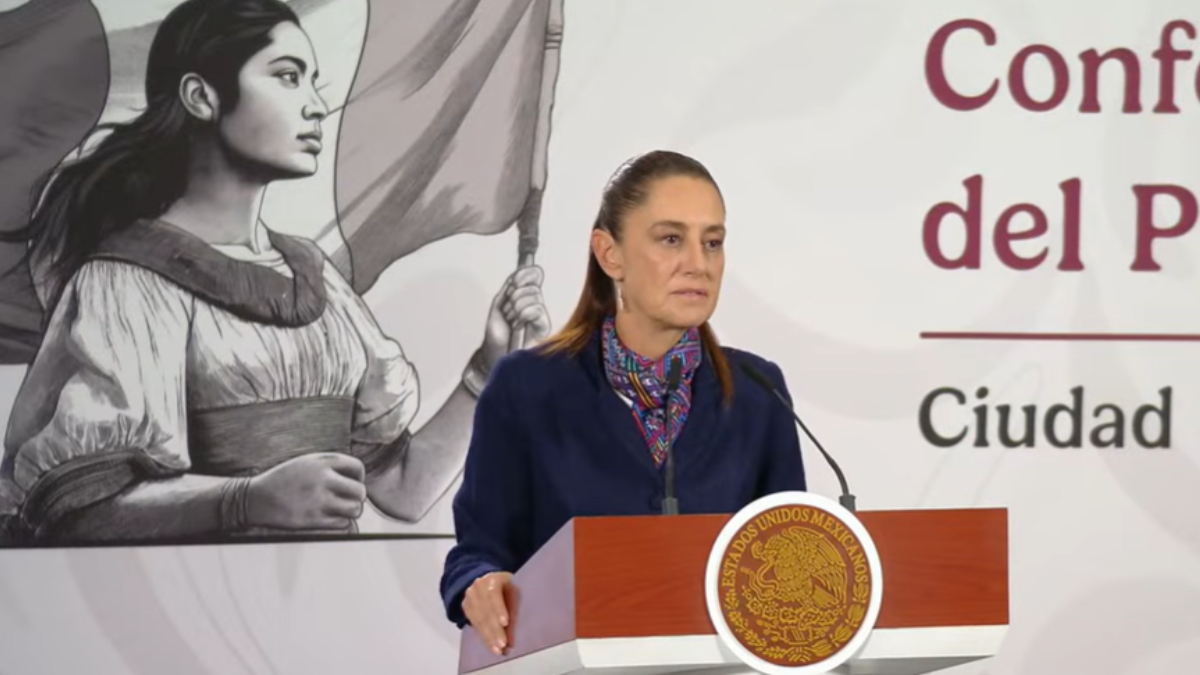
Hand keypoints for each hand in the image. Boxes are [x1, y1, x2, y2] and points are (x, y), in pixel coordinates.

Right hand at [246, 453, 366, 529]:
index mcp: (322, 461)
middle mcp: (322, 479)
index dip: (359, 477)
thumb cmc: (284, 479)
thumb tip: (357, 478)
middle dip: (358, 497)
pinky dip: (340, 522)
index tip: (352, 483)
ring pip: (355, 509)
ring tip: (342, 510)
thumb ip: (331, 466)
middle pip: (360, 491)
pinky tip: (329, 517)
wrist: (255, 498)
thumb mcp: (307, 462)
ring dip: (351, 511)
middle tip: (349, 499)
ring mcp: (318, 500)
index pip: (357, 467)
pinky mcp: (312, 519)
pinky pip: (342, 523)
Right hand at [463, 571, 514, 654]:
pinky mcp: (466, 607)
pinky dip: (484, 636)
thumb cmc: (506, 586)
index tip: (505, 623)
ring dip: (489, 637)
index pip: (494, 594)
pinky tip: (491, 645)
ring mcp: (470, 597)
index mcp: (492, 579)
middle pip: (486, 610)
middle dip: (495, 629)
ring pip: (479, 620)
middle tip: (503, 644)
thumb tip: (517, 629)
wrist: (486, 580)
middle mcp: (478, 587)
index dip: (499, 609)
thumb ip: (514, 602)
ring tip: (498, 649)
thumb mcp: (513, 587)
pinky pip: (475, 624)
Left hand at [481, 265, 550, 371]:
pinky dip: (523, 316)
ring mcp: (540, 315)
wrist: (496, 355)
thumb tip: (517, 275)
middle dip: (514, 299)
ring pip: (533, 296)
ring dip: (516, 309)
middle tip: (508, 313)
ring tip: (512, 322)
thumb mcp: (498, 307)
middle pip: (532, 286)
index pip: (534, 275)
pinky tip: (519, 326)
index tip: (514, 281)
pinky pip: (536, 309)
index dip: (526, 274)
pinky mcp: (544, 325)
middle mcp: (534, 303)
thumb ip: (507, 290)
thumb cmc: (496, 335)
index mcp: (523, 296)